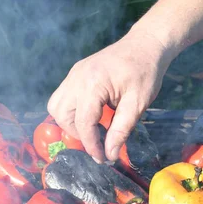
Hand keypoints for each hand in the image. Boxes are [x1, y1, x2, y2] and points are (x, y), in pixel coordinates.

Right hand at [47, 29, 170, 161]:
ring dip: (71, 123)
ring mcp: (74, 73)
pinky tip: (93, 116)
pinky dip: (73, 111)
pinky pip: (63, 97)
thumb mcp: (137, 104)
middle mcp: (77, 77)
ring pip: (56, 106)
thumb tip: (110, 154)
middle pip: (61, 115)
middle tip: (98, 140)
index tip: (102, 159)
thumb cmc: (146, 72)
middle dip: (77, 133)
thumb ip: (121, 130)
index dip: (91, 145)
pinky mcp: (76, 73)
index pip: (83, 123)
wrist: (145, 44)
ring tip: (93, 129)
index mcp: (93, 83)